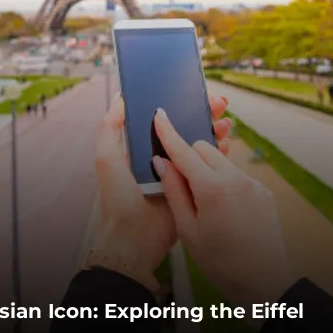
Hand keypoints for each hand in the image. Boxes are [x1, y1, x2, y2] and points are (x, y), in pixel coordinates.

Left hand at [92, 94, 230, 282]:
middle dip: (202, 114)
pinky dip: (218, 154)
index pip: (163, 119)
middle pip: (185, 128)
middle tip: (219, 104)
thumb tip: (120, 98)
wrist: (134, 240)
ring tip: (225, 123)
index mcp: (141, 148)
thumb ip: (110, 128)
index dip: (178, 104)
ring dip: (213, 131)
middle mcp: (160, 158)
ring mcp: (177, 173)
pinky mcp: (190, 189)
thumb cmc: (117, 199)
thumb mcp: (107, 159)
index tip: (194, 92)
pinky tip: (226, 144)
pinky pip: (206, 167)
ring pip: (199, 145)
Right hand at [152, 108, 293, 311]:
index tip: (159, 115)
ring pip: (221, 160)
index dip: (169, 133)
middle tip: (181, 181)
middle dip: (188, 157)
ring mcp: (252, 183)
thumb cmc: (220, 262)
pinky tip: (222, 208)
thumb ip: (174, 191)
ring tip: (203, 200)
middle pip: (203, 149)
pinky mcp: (262, 191)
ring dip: (207, 168)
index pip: (184, 152)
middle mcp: (235, 179)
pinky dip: (223, 180)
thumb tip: (162, 162)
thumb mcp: (188, 230)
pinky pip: (236, 174)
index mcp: (213, 189)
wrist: (264, 283)